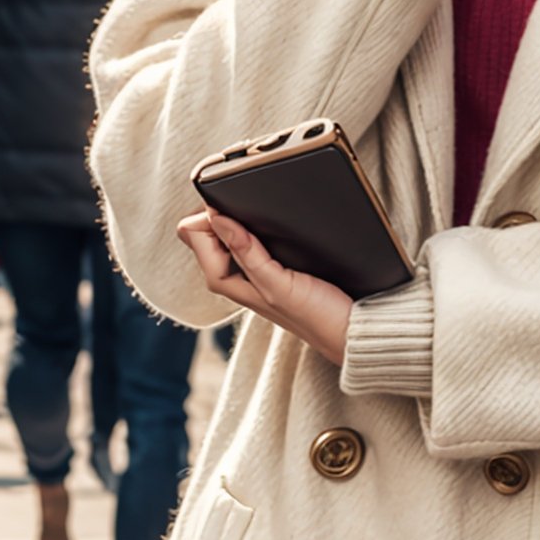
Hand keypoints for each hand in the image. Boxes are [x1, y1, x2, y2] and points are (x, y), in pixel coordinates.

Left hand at [177, 210, 352, 366]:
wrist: (347, 331)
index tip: (236, 208)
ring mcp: (247, 269)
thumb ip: (247, 254)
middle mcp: (230, 274)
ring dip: (238, 217)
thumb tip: (218, 218)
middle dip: (220, 212)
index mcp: (223, 280)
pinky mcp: (267, 265)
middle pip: (202, 228)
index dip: (208, 213)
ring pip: (223, 229)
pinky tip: (274, 225)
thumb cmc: (315, 316)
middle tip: (251, 210)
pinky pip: (246, 235)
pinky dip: (254, 225)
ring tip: (264, 216)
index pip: (191, 232)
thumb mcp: (279, 285)